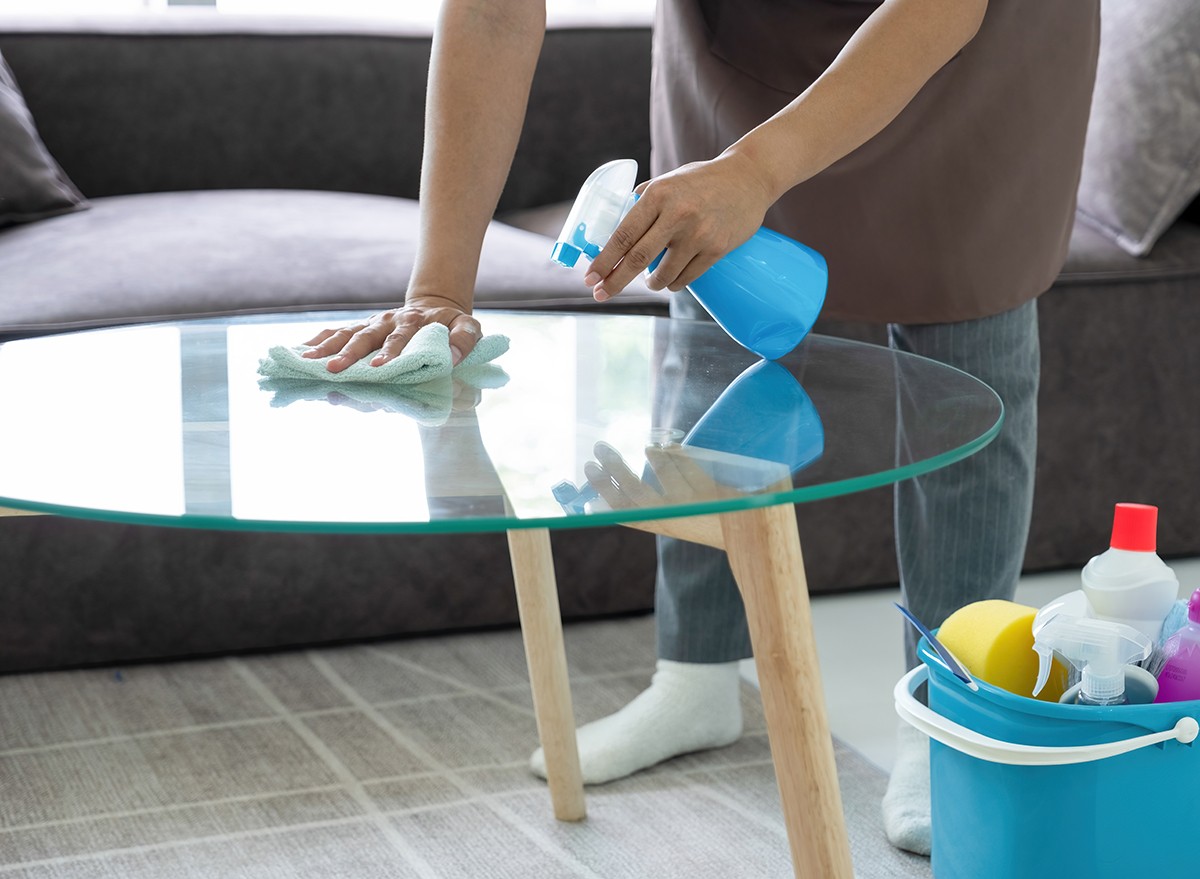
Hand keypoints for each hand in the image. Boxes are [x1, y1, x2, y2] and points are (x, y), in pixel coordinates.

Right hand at [301, 296, 481, 373]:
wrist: (436, 307)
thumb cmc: (452, 325)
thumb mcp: (468, 328)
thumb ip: (464, 341)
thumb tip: (452, 359)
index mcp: (412, 323)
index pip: (399, 340)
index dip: (389, 353)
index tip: (378, 367)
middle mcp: (387, 322)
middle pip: (365, 338)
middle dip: (349, 354)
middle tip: (333, 370)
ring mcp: (372, 324)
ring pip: (346, 334)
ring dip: (326, 348)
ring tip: (307, 361)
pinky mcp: (362, 327)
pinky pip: (337, 332)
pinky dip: (319, 340)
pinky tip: (301, 352)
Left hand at [583, 152, 773, 300]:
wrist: (748, 178)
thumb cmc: (701, 180)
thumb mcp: (667, 180)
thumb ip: (642, 201)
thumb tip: (612, 227)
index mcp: (658, 195)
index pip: (623, 235)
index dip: (603, 260)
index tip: (590, 277)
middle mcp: (677, 214)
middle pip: (637, 260)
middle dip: (615, 282)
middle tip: (601, 294)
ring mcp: (699, 234)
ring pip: (663, 275)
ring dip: (651, 284)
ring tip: (649, 281)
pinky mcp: (717, 249)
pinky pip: (686, 278)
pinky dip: (674, 283)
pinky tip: (671, 279)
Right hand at [584, 440, 738, 509]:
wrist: (741, 532)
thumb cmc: (700, 523)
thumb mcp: (673, 521)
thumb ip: (651, 507)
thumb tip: (620, 481)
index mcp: (660, 524)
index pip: (623, 510)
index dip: (605, 489)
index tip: (589, 468)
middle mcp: (673, 515)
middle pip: (637, 490)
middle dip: (615, 467)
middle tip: (600, 447)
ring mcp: (692, 502)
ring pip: (665, 471)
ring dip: (653, 455)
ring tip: (648, 448)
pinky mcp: (711, 490)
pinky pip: (688, 463)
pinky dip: (676, 453)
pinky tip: (670, 447)